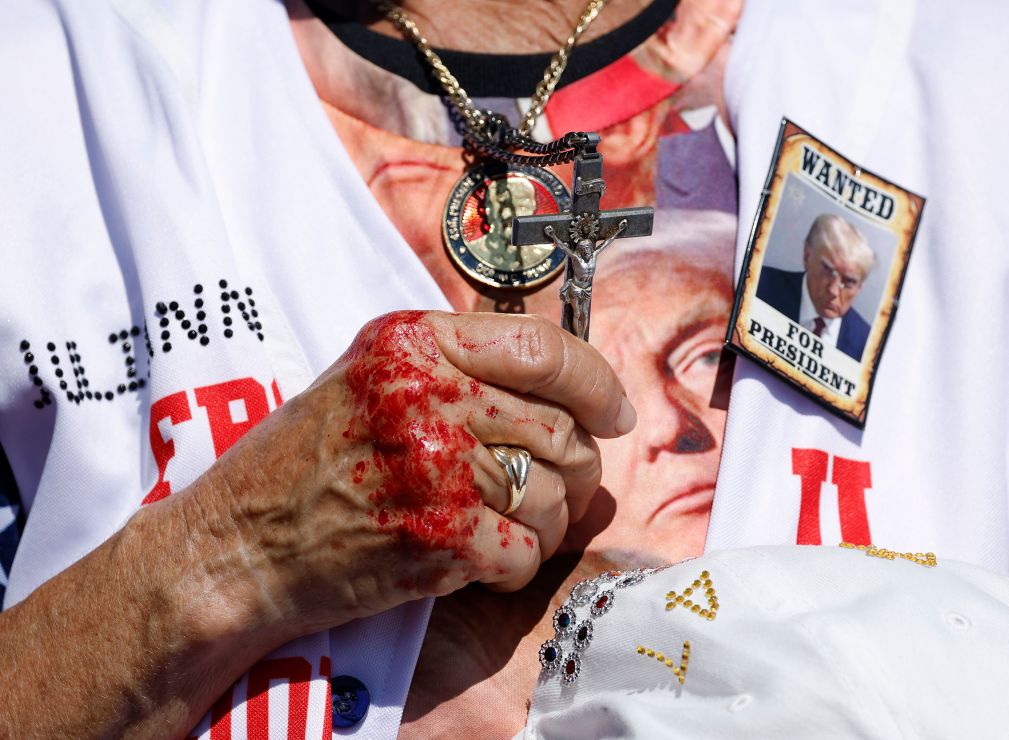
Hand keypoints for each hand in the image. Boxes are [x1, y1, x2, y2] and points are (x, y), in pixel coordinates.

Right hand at [190, 310, 635, 635]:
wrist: (239, 541)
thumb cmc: (308, 458)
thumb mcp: (370, 374)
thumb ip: (456, 360)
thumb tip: (563, 374)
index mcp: (414, 343)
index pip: (544, 348)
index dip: (596, 382)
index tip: (615, 411)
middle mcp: (427, 397)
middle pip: (560, 430)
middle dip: (578, 466)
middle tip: (562, 483)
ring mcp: (435, 468)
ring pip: (554, 496)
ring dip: (548, 522)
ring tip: (511, 525)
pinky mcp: (438, 538)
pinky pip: (527, 552)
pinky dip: (517, 563)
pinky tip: (481, 557)